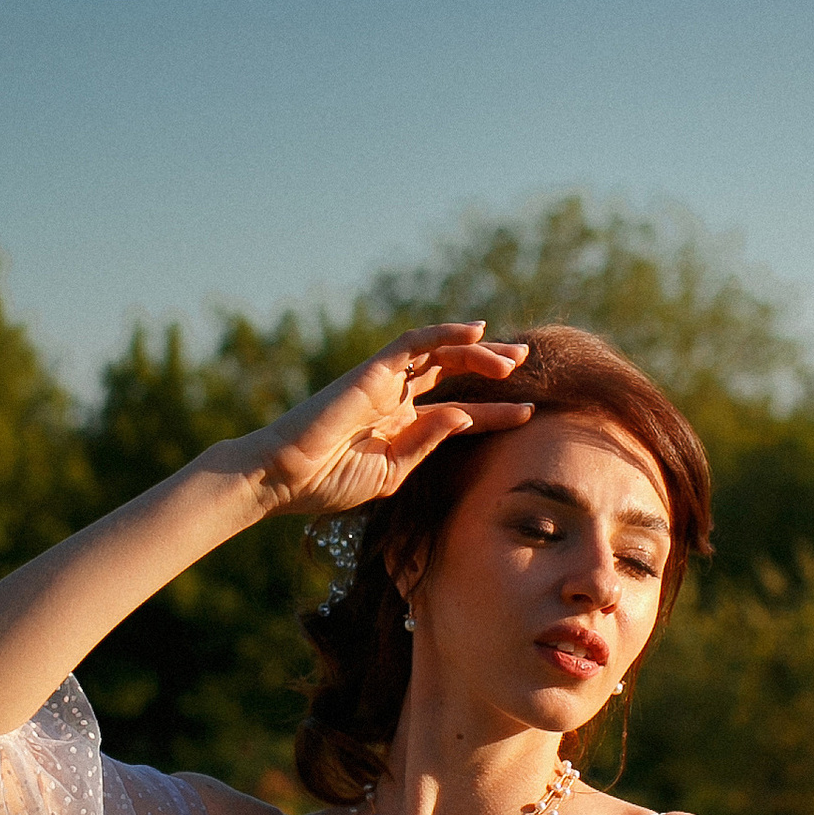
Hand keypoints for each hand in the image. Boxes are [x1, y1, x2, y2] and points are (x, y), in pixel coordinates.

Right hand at [246, 325, 532, 519]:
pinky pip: (414, 343)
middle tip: (525, 360)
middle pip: (454, 373)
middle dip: (490, 365)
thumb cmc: (328, 483)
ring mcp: (385, 383)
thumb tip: (463, 416)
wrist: (284, 476)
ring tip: (512, 359)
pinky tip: (476, 331)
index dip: (495, 412)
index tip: (530, 412)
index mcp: (402, 428)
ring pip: (440, 354)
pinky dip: (445, 333)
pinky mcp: (372, 370)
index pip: (459, 413)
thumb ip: (427, 444)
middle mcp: (397, 400)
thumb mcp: (390, 473)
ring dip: (477, 352)